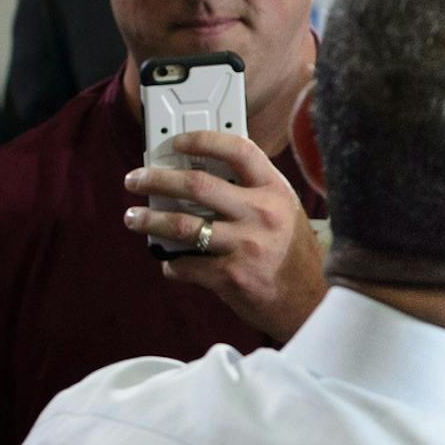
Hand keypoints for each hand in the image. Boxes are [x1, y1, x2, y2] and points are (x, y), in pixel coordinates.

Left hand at [123, 131, 327, 341]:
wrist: (310, 303)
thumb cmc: (293, 257)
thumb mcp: (285, 214)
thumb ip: (252, 193)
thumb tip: (201, 179)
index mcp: (276, 192)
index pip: (238, 151)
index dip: (203, 141)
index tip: (177, 143)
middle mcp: (262, 215)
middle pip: (197, 185)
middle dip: (157, 179)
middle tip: (136, 179)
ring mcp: (246, 245)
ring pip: (183, 225)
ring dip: (150, 220)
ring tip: (134, 218)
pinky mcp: (232, 276)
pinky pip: (186, 265)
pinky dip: (171, 263)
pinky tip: (169, 262)